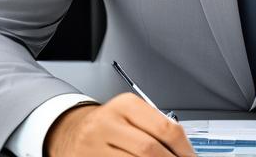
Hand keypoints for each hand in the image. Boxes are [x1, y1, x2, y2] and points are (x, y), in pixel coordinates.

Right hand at [44, 94, 196, 156]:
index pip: (164, 128)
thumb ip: (155, 126)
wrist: (71, 131)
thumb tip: (184, 149)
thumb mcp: (130, 115)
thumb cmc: (109, 124)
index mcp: (126, 105)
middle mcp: (108, 123)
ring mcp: (94, 146)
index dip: (184, 149)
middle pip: (150, 149)